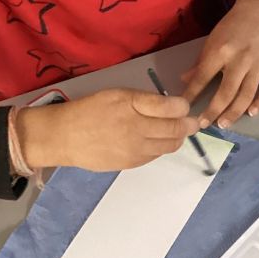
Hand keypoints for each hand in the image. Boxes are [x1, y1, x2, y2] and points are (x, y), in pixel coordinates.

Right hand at [15, 89, 200, 171]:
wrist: (64, 137)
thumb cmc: (91, 110)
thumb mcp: (117, 94)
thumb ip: (145, 100)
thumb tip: (172, 106)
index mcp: (132, 105)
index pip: (171, 107)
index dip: (183, 107)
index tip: (185, 106)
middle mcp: (136, 128)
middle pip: (176, 129)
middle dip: (189, 124)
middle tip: (193, 122)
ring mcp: (135, 148)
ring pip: (170, 145)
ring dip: (179, 138)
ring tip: (179, 131)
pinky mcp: (132, 163)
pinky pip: (157, 155)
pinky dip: (163, 147)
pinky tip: (159, 141)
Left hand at [182, 0, 258, 127]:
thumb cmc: (233, 25)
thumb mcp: (212, 39)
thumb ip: (201, 61)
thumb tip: (185, 80)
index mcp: (221, 51)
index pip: (203, 77)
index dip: (192, 94)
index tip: (183, 108)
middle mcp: (239, 60)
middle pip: (226, 92)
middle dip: (214, 111)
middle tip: (203, 124)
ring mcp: (258, 65)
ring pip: (246, 95)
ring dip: (234, 112)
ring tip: (224, 123)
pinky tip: (251, 113)